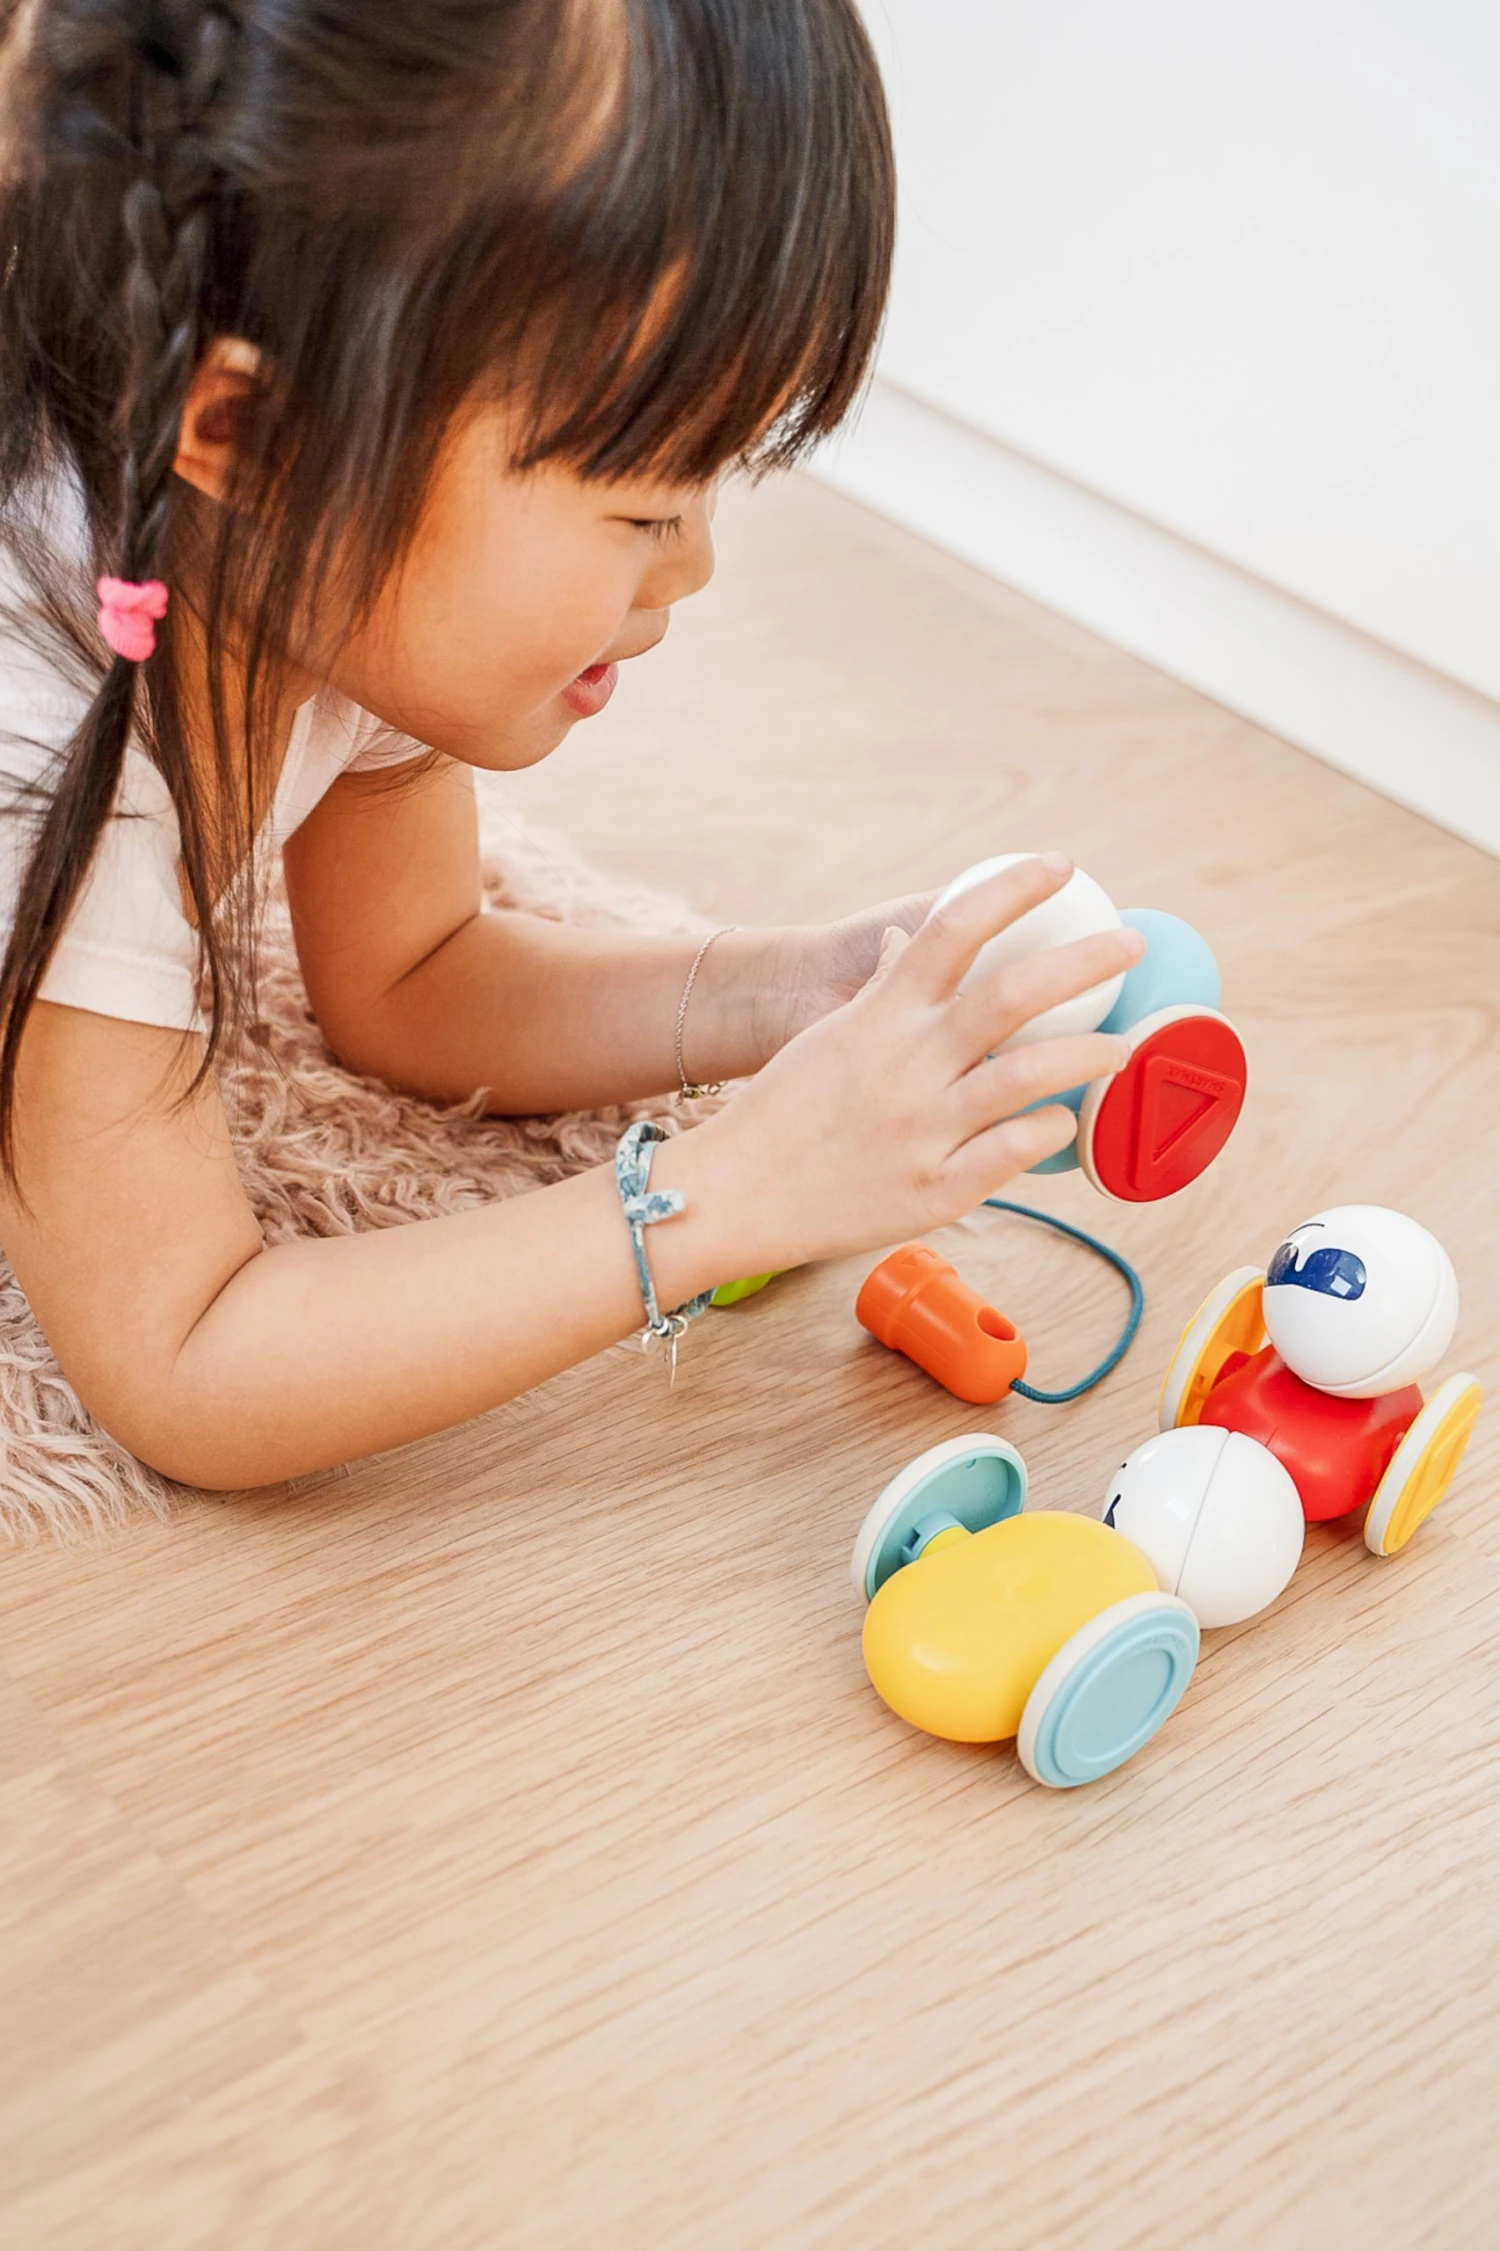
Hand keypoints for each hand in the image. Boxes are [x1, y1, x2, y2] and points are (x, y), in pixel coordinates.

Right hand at [654, 855, 1144, 1286]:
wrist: (730, 1195)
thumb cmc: (780, 1112)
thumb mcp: (827, 1036)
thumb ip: (879, 992)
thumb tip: (909, 945)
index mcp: (881, 1017)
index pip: (956, 928)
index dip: (1014, 888)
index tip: (1061, 866)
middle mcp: (906, 1064)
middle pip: (1012, 994)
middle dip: (1084, 962)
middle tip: (1131, 944)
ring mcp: (922, 1129)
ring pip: (1027, 1077)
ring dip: (1086, 1054)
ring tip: (1122, 1045)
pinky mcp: (933, 1190)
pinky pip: (1011, 1154)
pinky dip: (1047, 1130)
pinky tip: (1065, 1122)